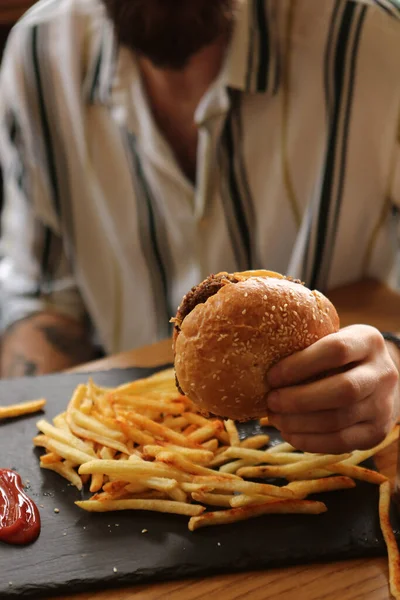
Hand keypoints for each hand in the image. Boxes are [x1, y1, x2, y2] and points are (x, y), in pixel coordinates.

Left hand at [266, 325, 399, 453]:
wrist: (381, 380)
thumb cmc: (343, 356)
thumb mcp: (334, 339)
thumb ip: (307, 345)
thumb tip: (259, 357)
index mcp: (368, 341)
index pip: (336, 350)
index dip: (299, 365)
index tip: (272, 376)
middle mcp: (383, 373)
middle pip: (342, 391)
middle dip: (298, 400)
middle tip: (271, 401)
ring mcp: (383, 406)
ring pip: (338, 420)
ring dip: (299, 423)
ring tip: (275, 418)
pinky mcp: (377, 433)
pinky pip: (341, 443)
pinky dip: (310, 441)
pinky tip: (289, 434)